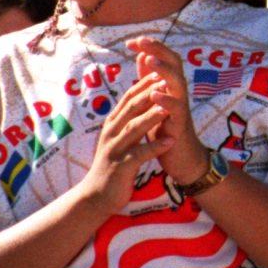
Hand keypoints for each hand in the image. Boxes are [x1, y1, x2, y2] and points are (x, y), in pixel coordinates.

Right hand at [74, 78, 169, 214]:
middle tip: (167, 81)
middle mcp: (111, 133)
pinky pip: (140, 154)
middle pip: (131, 108)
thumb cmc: (113, 165)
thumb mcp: (118, 139)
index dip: (143, 85)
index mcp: (112, 124)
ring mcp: (115, 149)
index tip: (160, 72)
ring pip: (134, 128)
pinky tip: (171, 140)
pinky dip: (156, 147)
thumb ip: (127, 121)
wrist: (96, 196)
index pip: (128, 99)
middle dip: (149, 94)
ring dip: (152, 116)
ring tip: (170, 107)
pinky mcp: (121, 167)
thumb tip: (140, 100)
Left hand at [128, 37, 212, 182]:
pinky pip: (176, 109)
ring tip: (151, 60)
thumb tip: (144, 53)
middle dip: (158, 50)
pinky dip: (166, 100)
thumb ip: (149, 78)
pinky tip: (155, 94)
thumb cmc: (166, 127)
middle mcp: (178, 91)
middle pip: (174, 63)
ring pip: (177, 82)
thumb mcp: (155, 100)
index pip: (163, 58)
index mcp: (170, 84)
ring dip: (164, 70)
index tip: (131, 41)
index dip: (150, 47)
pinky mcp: (180, 124)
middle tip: (143, 41)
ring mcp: (181, 107)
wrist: (180, 157)